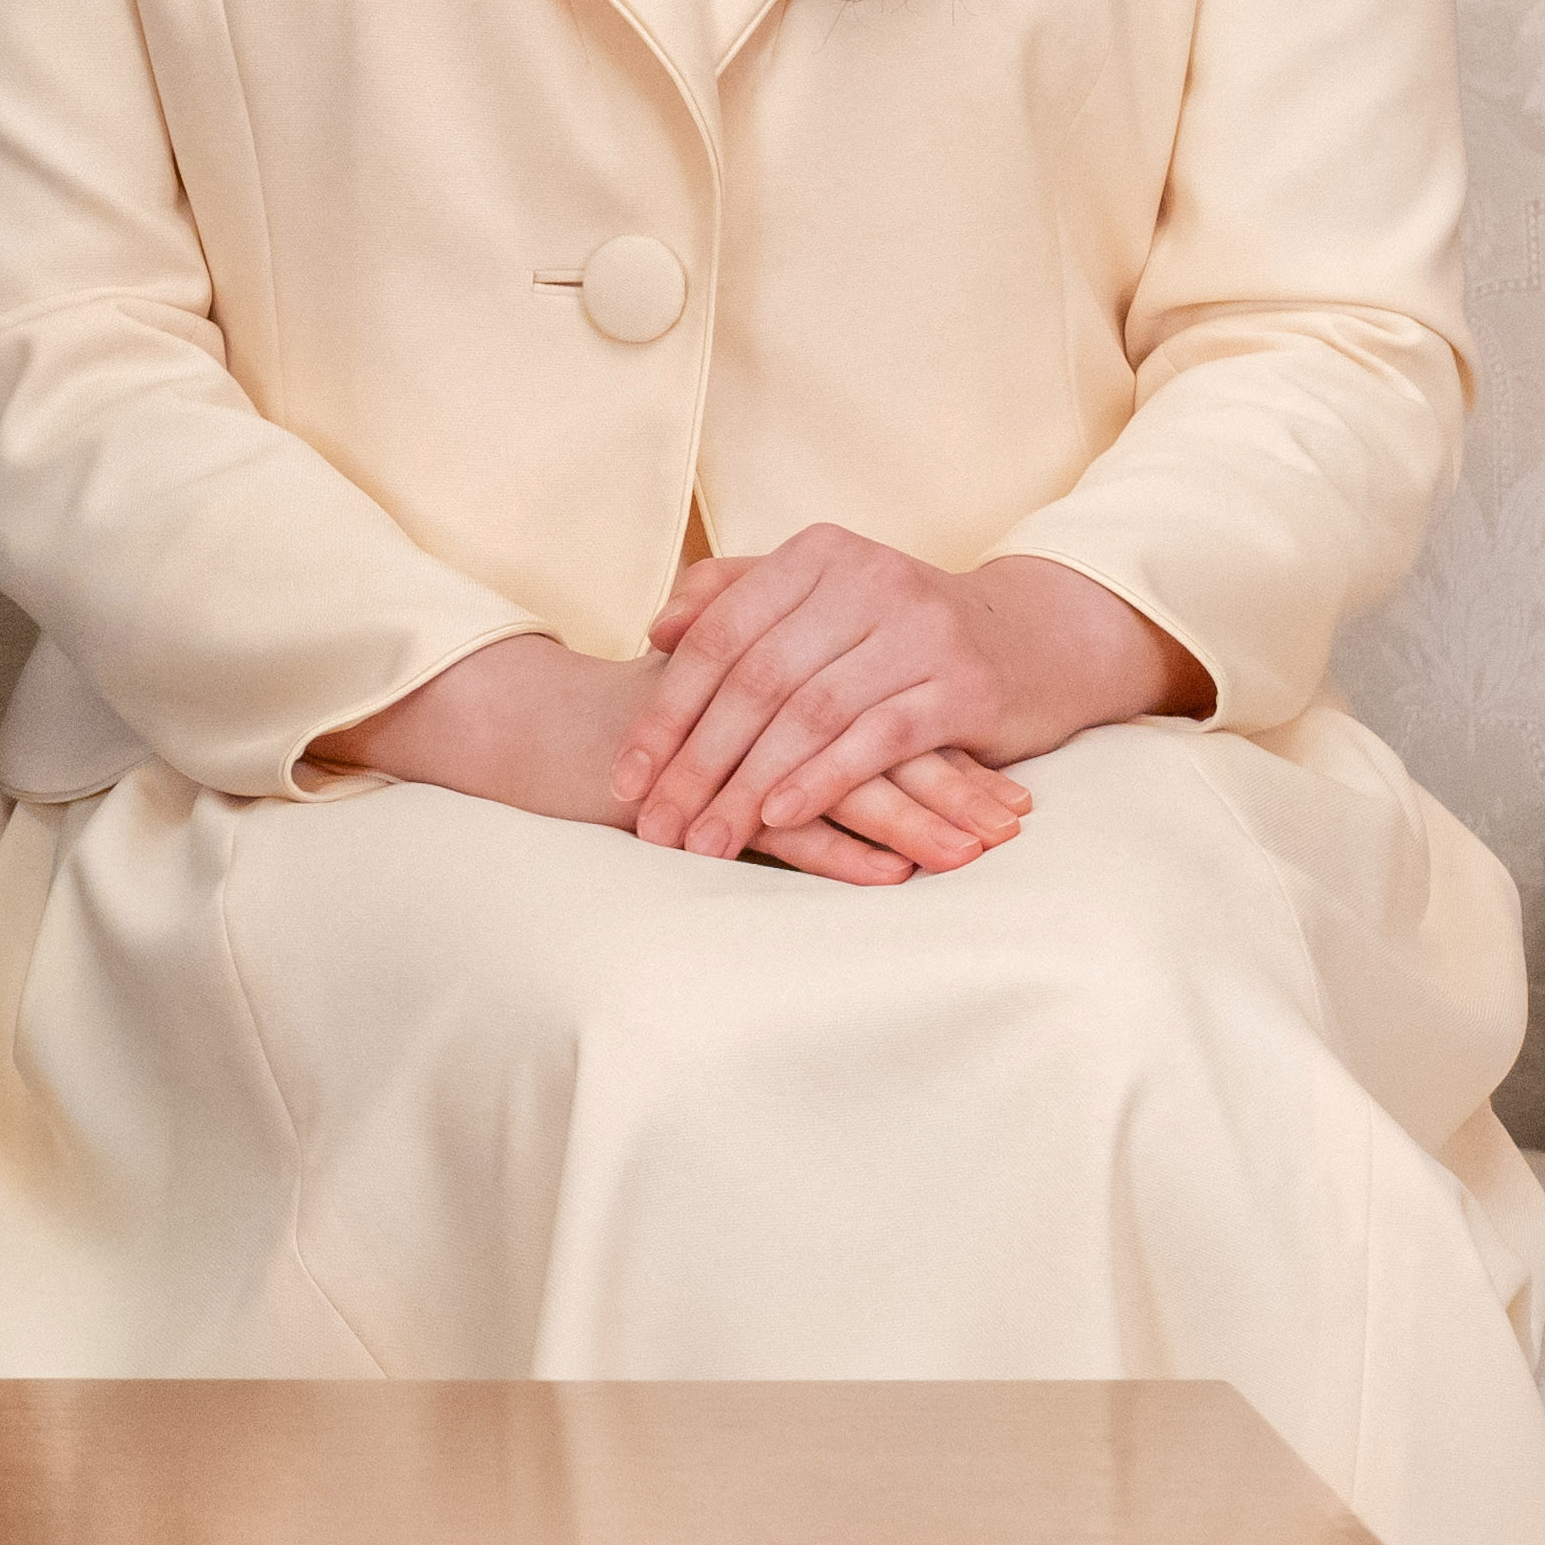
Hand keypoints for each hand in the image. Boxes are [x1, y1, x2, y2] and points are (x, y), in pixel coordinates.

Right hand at [314, 629, 1014, 883]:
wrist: (530, 725)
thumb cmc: (627, 728)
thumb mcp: (719, 713)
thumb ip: (787, 715)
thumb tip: (879, 747)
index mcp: (777, 670)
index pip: (882, 705)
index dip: (949, 746)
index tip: (1010, 787)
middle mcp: (761, 696)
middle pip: (878, 736)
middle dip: (952, 783)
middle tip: (1014, 824)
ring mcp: (726, 739)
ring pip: (839, 776)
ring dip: (913, 817)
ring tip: (973, 853)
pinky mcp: (693, 782)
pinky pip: (778, 818)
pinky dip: (838, 846)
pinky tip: (889, 874)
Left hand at [626, 531, 1194, 864]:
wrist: (1038, 637)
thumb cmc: (904, 629)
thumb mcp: (825, 595)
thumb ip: (739, 596)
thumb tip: (659, 628)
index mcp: (816, 553)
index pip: (719, 636)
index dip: (666, 710)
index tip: (626, 776)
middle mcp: (865, 579)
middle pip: (756, 680)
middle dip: (697, 763)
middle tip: (655, 826)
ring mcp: (917, 630)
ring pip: (808, 714)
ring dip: (748, 786)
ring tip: (705, 841)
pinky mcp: (962, 684)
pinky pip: (875, 738)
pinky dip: (821, 779)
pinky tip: (778, 818)